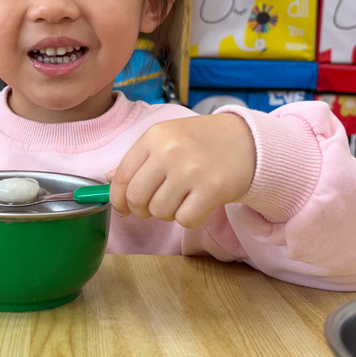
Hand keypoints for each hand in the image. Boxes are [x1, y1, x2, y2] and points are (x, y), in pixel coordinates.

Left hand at [106, 114, 255, 228]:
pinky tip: (197, 204)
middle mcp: (169, 151)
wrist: (247, 140)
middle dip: (140, 210)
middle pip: (136, 198)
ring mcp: (191, 170)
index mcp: (154, 136)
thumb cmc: (201, 142)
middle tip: (153, 207)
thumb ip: (138, 159)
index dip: (117, 199)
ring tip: (181, 199)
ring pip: (159, 212)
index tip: (122, 208)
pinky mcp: (212, 189)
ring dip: (167, 213)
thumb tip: (107, 179)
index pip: (120, 177)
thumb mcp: (167, 139)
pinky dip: (189, 218)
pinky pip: (185, 219)